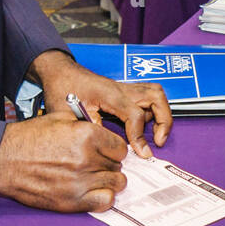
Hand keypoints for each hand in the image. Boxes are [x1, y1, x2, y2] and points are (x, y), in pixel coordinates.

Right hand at [0, 111, 127, 211]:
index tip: (105, 151)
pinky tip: (93, 190)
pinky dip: (103, 197)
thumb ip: (88, 124)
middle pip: (118, 166)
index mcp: (87, 135)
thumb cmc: (30, 137)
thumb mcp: (61, 118)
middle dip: (110, 164)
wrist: (4, 161)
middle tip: (96, 163)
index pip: (120, 147)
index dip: (113, 149)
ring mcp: (81, 182)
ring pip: (116, 184)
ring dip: (108, 180)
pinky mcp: (72, 201)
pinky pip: (105, 202)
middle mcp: (87, 159)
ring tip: (95, 176)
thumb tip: (105, 133)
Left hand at [29, 49, 171, 157]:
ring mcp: (124, 88)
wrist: (60, 73)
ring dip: (161, 114)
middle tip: (159, 141)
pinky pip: (148, 96)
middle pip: (156, 97)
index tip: (141, 153)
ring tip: (156, 134)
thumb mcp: (71, 115)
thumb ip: (91, 131)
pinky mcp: (124, 91)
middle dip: (164, 120)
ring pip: (156, 93)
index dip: (139, 136)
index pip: (135, 114)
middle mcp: (121, 88)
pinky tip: (143, 127)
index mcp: (110, 94)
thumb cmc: (63, 90)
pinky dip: (153, 111)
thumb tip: (108, 148)